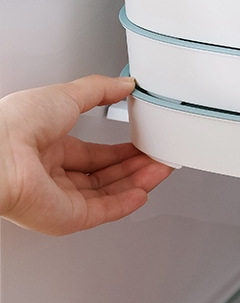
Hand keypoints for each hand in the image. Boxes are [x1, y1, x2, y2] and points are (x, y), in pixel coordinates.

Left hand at [0, 75, 172, 234]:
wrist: (0, 153)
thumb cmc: (17, 123)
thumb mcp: (67, 95)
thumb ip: (100, 90)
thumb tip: (125, 84)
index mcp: (49, 148)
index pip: (94, 154)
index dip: (122, 150)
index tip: (143, 144)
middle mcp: (52, 175)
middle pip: (104, 175)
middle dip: (135, 166)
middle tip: (159, 157)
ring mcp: (58, 199)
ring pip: (106, 194)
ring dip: (137, 181)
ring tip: (160, 169)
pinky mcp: (64, 217)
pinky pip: (100, 213)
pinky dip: (124, 204)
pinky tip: (142, 193)